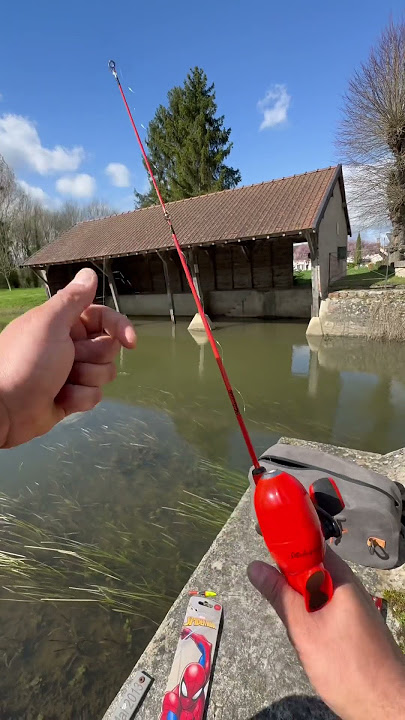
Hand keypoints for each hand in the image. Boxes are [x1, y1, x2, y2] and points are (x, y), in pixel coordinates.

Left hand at [0, 268, 135, 447]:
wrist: (4, 409)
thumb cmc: (26, 362)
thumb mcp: (49, 323)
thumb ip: (73, 299)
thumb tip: (89, 273)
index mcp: (63, 323)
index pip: (103, 318)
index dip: (119, 327)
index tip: (130, 341)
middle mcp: (69, 345)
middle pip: (108, 348)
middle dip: (94, 357)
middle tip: (72, 359)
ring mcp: (70, 373)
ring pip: (104, 373)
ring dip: (86, 379)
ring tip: (62, 383)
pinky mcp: (71, 397)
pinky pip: (93, 396)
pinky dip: (79, 399)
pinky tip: (60, 400)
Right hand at [248, 551, 404, 719]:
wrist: (385, 707)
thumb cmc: (346, 667)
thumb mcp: (303, 629)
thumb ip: (279, 595)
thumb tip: (255, 567)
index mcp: (340, 577)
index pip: (309, 543)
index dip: (285, 540)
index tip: (262, 538)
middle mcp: (349, 585)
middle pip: (311, 564)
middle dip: (288, 573)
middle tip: (268, 586)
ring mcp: (354, 604)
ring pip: (317, 587)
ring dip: (298, 595)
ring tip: (287, 614)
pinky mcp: (355, 622)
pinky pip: (325, 604)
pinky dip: (310, 610)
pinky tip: (304, 629)